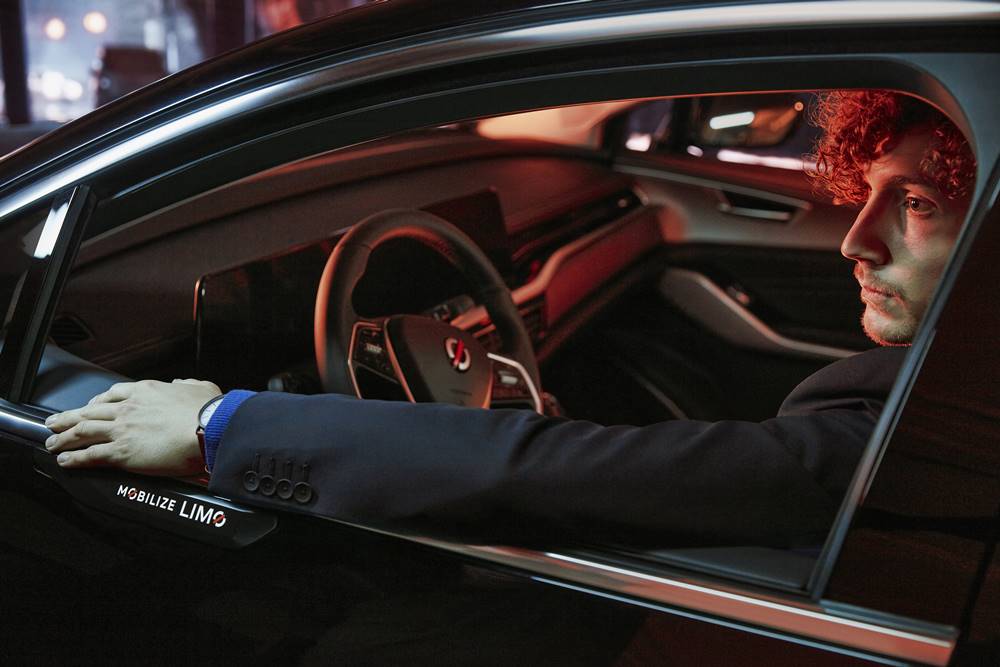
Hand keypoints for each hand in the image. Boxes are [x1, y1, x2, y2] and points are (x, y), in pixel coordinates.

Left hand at [45, 379, 221, 475]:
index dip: (95, 402)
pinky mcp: (121, 452)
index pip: (112, 395)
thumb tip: (184, 384)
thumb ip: (188, 386)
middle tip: (55, 422)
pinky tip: (65, 460)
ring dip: (64, 437)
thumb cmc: (208, 411)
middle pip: (89, 412)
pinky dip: (74, 458)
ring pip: (83, 431)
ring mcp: (122, 429)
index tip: (89, 407)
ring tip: (52, 443)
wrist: (209, 428)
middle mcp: (128, 408)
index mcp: (146, 392)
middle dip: (68, 418)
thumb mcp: (200, 388)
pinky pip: (90, 455)